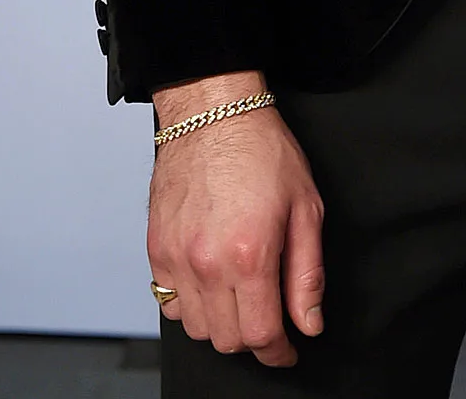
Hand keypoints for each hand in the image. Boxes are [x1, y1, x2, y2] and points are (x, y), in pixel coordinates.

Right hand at [147, 74, 324, 365]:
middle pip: (227, 339)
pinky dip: (190, 306)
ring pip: (197, 329)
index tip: (288, 351)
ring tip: (241, 295)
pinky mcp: (156, 250)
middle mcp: (207, 265)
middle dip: (254, 338)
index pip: (262, 334)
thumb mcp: (306, 207)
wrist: (213, 113)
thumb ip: (308, 273)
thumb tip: (309, 323)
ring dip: (221, 323)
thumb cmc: (263, 151)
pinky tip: (210, 282)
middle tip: (270, 317)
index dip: (279, 352)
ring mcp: (176, 259)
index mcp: (250, 255)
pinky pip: (169, 303)